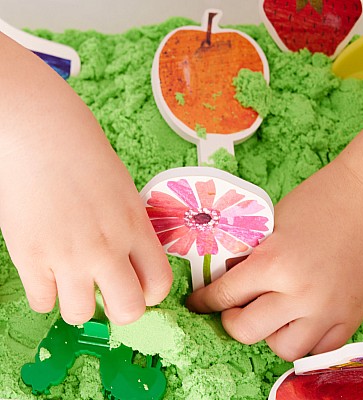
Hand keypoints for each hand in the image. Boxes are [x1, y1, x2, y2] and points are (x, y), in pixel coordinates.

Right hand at [0, 33, 171, 324]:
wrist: (42, 134)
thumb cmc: (86, 156)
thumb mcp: (124, 192)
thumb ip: (131, 230)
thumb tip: (129, 260)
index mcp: (135, 228)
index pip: (160, 284)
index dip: (151, 293)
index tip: (139, 287)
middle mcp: (107, 248)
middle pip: (129, 311)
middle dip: (122, 309)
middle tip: (109, 293)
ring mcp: (67, 256)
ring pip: (81, 314)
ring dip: (79, 301)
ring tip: (72, 278)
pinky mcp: (29, 257)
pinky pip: (42, 303)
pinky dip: (46, 292)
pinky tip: (46, 269)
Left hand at [187, 158, 362, 360]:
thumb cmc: (319, 201)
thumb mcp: (271, 224)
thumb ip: (251, 256)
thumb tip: (229, 276)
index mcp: (275, 263)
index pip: (225, 294)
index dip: (205, 301)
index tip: (198, 303)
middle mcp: (301, 294)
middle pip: (247, 330)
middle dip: (231, 320)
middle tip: (231, 308)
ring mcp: (329, 309)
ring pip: (284, 348)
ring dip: (268, 334)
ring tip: (268, 314)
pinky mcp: (352, 316)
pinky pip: (320, 348)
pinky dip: (303, 339)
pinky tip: (297, 320)